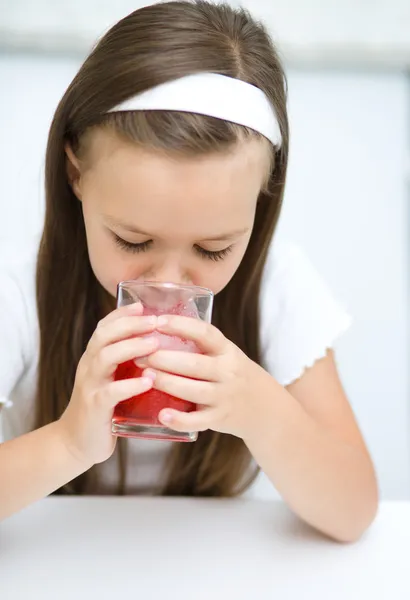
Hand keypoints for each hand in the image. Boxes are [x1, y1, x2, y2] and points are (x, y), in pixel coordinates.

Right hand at [57, 303, 158, 466]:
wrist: (76, 443)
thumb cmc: (103, 409)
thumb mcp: (111, 380)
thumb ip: (127, 364)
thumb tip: (160, 346)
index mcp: (94, 358)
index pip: (104, 327)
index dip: (122, 314)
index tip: (142, 305)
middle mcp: (89, 367)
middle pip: (104, 336)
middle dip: (130, 325)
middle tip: (155, 321)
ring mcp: (90, 386)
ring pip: (105, 357)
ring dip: (131, 347)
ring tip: (155, 343)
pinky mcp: (95, 407)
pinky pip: (111, 392)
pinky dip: (130, 385)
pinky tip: (149, 381)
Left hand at [138, 315, 273, 437]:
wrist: (263, 407)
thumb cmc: (233, 374)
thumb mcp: (225, 354)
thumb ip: (200, 344)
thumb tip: (157, 326)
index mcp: (227, 351)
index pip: (205, 334)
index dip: (181, 326)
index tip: (158, 321)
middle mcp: (228, 372)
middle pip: (194, 364)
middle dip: (164, 358)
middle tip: (140, 354)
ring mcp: (224, 397)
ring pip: (193, 391)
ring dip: (166, 383)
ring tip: (145, 375)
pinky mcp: (219, 418)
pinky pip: (197, 421)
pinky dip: (179, 420)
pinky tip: (161, 414)